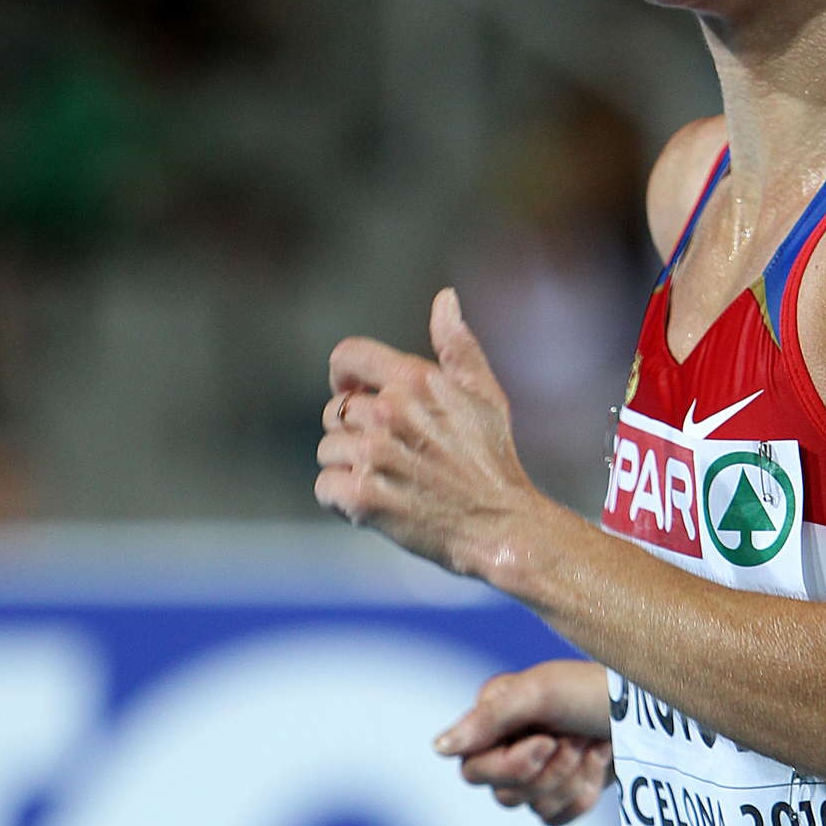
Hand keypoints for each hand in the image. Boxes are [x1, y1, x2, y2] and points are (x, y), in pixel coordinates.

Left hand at [315, 288, 542, 578]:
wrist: (501, 527)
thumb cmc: (493, 462)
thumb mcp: (485, 394)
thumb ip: (457, 346)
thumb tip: (445, 298)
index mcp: (414, 381)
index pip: (347, 356)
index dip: (344, 376)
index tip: (353, 395)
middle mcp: (389, 413)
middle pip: (334, 411)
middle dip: (353, 433)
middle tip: (391, 457)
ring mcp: (373, 456)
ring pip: (327, 451)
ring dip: (349, 469)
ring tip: (390, 482)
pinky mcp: (362, 498)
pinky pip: (324, 488)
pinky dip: (342, 500)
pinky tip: (376, 505)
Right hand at [435, 659, 613, 825]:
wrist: (650, 704)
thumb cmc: (591, 690)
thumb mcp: (539, 693)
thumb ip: (488, 719)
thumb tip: (438, 748)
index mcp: (494, 719)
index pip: (474, 770)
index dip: (512, 766)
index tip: (547, 740)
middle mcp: (508, 745)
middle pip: (505, 796)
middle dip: (551, 770)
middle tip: (576, 737)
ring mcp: (536, 771)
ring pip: (534, 807)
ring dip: (571, 778)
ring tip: (591, 743)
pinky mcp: (563, 791)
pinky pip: (555, 818)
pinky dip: (582, 796)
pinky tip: (599, 763)